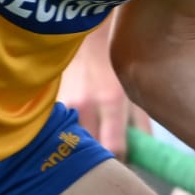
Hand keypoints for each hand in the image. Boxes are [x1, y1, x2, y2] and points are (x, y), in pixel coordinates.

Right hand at [61, 37, 149, 157]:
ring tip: (87, 140)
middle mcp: (84, 103)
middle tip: (105, 157)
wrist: (78, 34)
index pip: (115, 148)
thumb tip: (146, 154)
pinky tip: (70, 127)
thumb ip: (141, 124)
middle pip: (90, 151)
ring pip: (70, 142)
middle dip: (98, 158)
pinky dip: (64, 133)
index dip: (119, 160)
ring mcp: (62, 102)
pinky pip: (56, 129)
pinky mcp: (48, 102)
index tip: (122, 160)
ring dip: (79, 146)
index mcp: (111, 100)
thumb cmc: (110, 62)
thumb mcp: (132, 89)